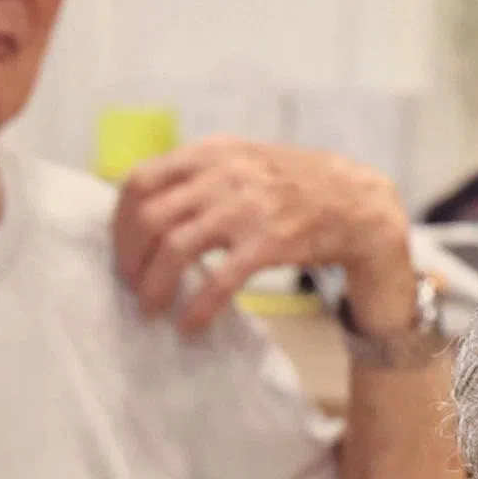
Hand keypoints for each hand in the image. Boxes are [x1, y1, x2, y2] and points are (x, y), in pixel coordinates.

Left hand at [115, 140, 414, 338]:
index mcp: (209, 154)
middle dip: (131, 258)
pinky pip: (219, 280)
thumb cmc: (295, 184)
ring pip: (175, 249)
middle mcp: (222, 177)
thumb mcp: (242, 158)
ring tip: (152, 308)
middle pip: (150, 218)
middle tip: (132, 285)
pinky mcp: (267, 244)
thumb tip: (149, 201)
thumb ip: (199, 172)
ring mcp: (244, 209)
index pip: (140, 181)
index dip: (120, 221)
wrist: (357, 202)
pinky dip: (197, 307)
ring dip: (155, 285)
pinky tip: (190, 324)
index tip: (123, 249)